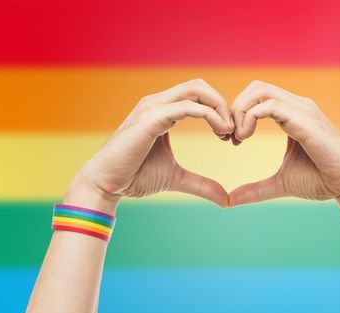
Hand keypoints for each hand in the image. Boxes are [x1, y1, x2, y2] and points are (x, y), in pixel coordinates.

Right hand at [65, 79, 233, 211]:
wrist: (106, 184)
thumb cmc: (135, 177)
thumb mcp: (176, 178)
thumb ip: (201, 185)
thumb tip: (225, 200)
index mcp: (163, 111)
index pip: (198, 95)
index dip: (219, 111)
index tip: (230, 137)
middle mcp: (157, 103)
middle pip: (200, 86)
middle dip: (223, 105)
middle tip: (234, 132)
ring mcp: (153, 107)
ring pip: (196, 89)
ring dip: (219, 107)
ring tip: (229, 132)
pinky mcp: (151, 118)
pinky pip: (187, 106)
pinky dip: (209, 115)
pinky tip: (221, 133)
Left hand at [229, 81, 339, 211]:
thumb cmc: (322, 181)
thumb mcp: (280, 184)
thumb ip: (255, 189)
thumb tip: (229, 201)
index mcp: (292, 114)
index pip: (257, 96)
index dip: (238, 113)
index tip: (231, 140)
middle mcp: (298, 106)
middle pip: (256, 87)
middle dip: (235, 108)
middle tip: (229, 137)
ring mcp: (303, 110)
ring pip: (260, 91)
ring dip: (240, 111)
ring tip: (237, 138)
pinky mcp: (305, 121)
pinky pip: (270, 106)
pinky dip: (250, 117)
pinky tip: (245, 138)